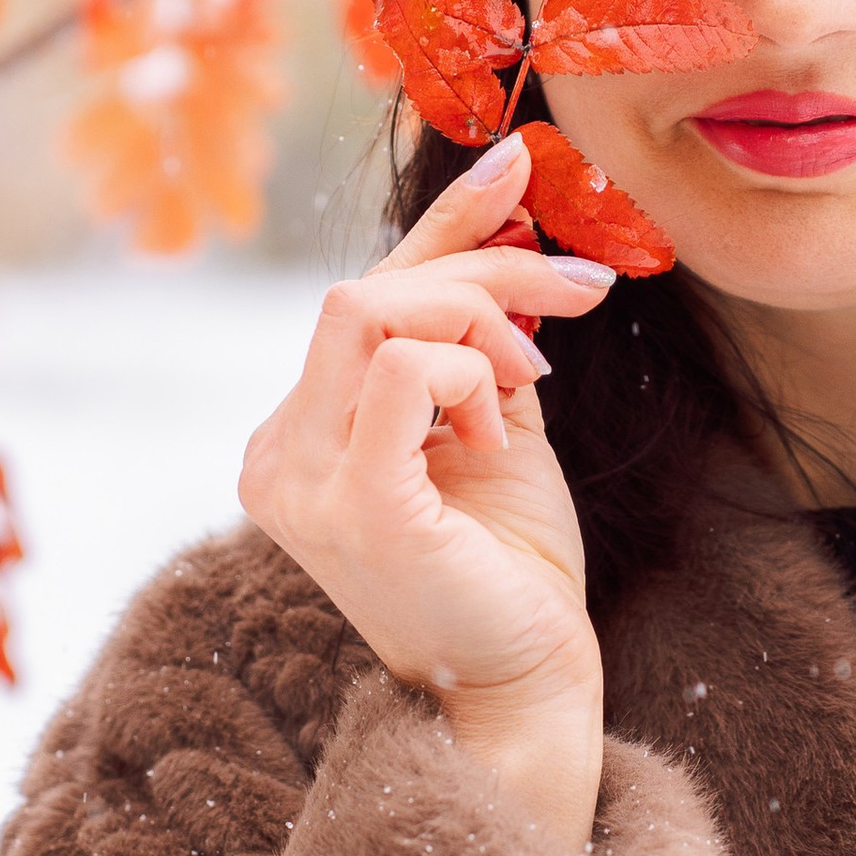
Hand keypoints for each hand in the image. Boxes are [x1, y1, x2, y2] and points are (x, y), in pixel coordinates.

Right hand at [238, 135, 614, 847]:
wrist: (526, 690)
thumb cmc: (510, 575)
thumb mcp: (495, 428)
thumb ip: (479, 342)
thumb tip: (511, 226)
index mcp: (299, 435)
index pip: (360, 295)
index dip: (442, 222)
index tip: (519, 165)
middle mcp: (276, 452)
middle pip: (365, 289)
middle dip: (485, 269)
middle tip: (579, 296)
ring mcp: (299, 480)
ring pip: (372, 309)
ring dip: (480, 317)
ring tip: (535, 378)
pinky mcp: (349, 503)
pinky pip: (402, 369)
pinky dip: (467, 375)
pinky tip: (500, 429)